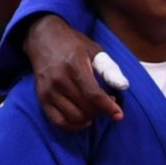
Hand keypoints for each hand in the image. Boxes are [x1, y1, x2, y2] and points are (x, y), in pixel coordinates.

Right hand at [24, 14, 120, 131]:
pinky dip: (73, 126)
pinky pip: (58, 121)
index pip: (93, 94)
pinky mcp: (42, 99)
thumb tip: (123, 86)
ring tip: (95, 110)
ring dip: (89, 118)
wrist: (42, 39)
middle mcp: (59, 81)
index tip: (119, 115)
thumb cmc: (72, 44)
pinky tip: (82, 120)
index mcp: (75, 66)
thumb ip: (109, 68)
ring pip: (73, 117)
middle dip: (101, 111)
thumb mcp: (94, 50)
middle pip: (85, 108)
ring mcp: (48, 91)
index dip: (108, 107)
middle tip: (107, 103)